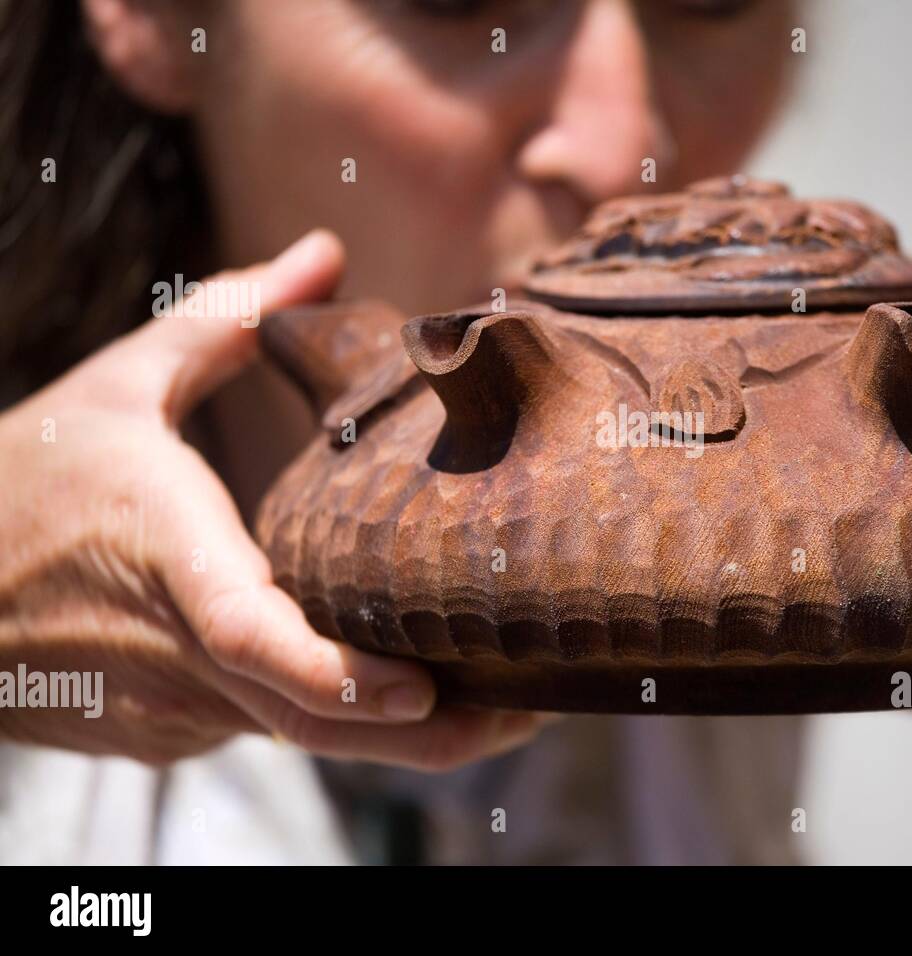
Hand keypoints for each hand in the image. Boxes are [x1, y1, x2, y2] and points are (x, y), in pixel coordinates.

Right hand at [0, 231, 549, 769]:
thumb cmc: (30, 476)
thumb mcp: (119, 385)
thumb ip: (225, 319)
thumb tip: (323, 250)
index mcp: (165, 556)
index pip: (251, 634)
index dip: (338, 674)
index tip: (426, 690)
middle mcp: (169, 653)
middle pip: (309, 720)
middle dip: (429, 733)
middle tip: (530, 710)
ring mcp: (164, 709)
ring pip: (299, 736)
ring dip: (399, 737)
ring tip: (503, 708)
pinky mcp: (163, 736)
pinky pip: (265, 730)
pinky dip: (336, 722)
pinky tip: (406, 700)